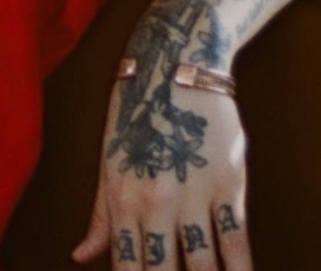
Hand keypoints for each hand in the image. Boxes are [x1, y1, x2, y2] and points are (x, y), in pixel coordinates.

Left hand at [72, 73, 251, 269]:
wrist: (175, 69)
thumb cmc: (135, 116)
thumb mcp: (109, 165)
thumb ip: (100, 217)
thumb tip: (79, 257)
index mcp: (121, 201)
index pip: (127, 266)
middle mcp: (155, 204)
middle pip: (164, 270)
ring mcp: (193, 196)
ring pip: (201, 263)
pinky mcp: (227, 184)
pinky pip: (236, 238)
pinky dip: (240, 268)